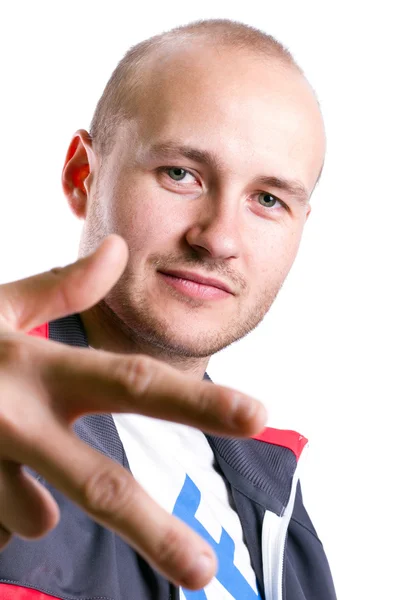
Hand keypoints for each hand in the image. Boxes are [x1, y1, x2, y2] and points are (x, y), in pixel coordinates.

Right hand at [0, 235, 266, 589]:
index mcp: (40, 366)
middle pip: (102, 488)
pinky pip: (0, 522)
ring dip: (34, 503)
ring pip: (36, 516)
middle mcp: (17, 420)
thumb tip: (118, 249)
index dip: (198, 402)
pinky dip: (4, 502)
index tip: (258, 415)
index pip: (133, 384)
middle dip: (157, 534)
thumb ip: (62, 286)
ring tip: (8, 456)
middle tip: (205, 572)